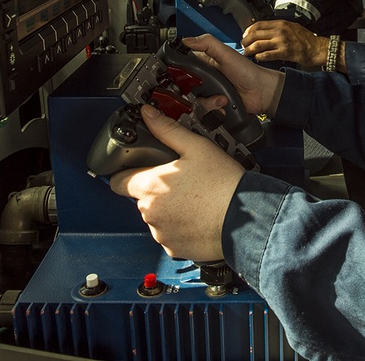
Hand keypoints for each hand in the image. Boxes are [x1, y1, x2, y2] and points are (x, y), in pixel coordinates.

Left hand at [111, 105, 244, 261]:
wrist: (247, 220)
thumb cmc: (223, 184)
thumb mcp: (197, 147)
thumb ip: (167, 130)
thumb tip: (149, 115)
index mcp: (150, 186)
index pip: (118, 181)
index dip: (128, 172)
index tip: (140, 169)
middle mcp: (150, 213)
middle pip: (141, 198)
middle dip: (156, 189)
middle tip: (182, 181)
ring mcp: (161, 234)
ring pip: (156, 217)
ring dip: (169, 209)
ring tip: (194, 199)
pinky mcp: (173, 249)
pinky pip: (170, 234)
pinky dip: (180, 226)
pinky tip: (198, 216)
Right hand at [182, 34, 284, 115]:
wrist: (261, 93)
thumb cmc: (248, 72)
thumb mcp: (226, 54)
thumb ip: (207, 43)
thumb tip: (186, 40)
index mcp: (205, 63)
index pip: (183, 65)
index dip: (177, 70)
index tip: (177, 74)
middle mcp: (204, 79)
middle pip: (184, 87)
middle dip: (191, 91)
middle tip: (204, 89)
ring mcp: (209, 93)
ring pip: (193, 101)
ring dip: (206, 102)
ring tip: (220, 98)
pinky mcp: (213, 106)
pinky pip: (203, 111)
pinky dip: (212, 109)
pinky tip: (222, 104)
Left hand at [242, 20, 327, 66]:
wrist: (317, 48)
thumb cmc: (305, 38)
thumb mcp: (291, 26)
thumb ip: (277, 27)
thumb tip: (263, 31)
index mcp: (280, 23)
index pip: (258, 25)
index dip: (248, 31)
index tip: (245, 36)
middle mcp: (279, 31)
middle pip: (255, 34)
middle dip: (246, 41)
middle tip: (244, 45)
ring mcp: (281, 42)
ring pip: (258, 45)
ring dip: (249, 50)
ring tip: (247, 53)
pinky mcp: (284, 53)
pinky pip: (266, 55)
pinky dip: (259, 57)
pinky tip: (258, 58)